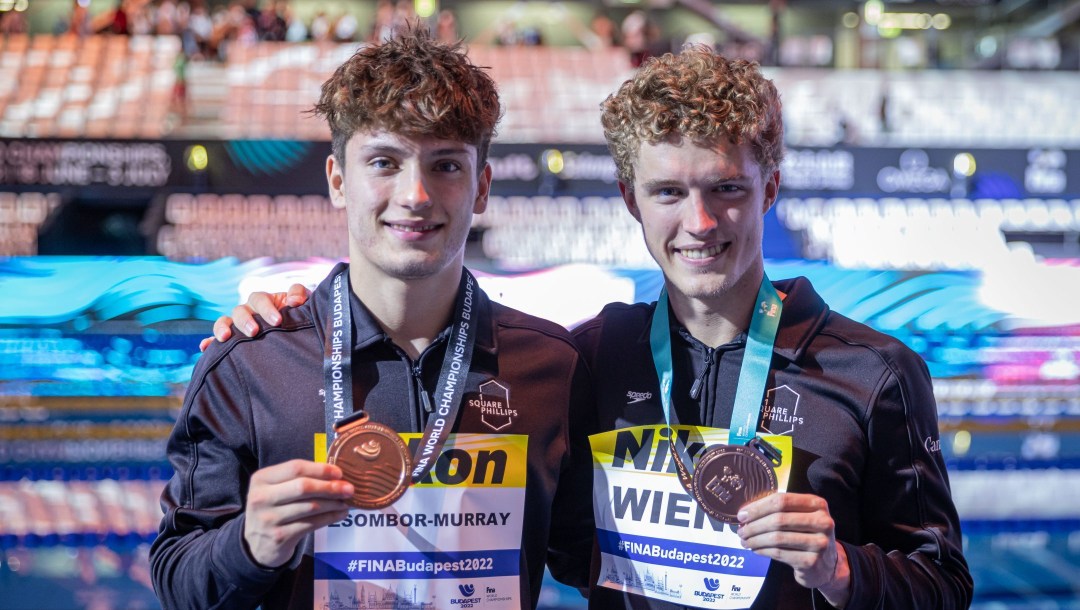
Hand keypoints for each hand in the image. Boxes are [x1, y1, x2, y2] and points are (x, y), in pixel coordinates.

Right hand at [198, 284, 310, 350]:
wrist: (296, 332)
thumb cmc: (298, 315)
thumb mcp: (303, 303)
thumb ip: (300, 295)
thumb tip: (294, 301)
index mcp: (264, 301)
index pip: (259, 299)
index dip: (266, 308)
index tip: (277, 320)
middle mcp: (248, 311)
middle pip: (240, 310)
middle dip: (246, 320)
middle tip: (254, 332)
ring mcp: (239, 325)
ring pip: (225, 321)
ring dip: (223, 328)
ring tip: (225, 338)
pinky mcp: (233, 340)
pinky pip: (216, 339)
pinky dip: (209, 342)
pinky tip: (204, 348)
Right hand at [242, 459, 353, 567]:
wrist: (256, 545)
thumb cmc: (273, 510)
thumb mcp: (276, 490)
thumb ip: (298, 480)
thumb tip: (336, 475)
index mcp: (261, 479)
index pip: (295, 468)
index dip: (320, 469)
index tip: (339, 473)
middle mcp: (261, 497)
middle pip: (303, 487)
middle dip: (330, 487)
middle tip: (349, 489)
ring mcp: (269, 519)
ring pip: (310, 507)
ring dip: (333, 503)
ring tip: (346, 502)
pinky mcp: (279, 536)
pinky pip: (312, 524)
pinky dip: (330, 518)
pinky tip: (340, 514)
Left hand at [737, 492, 850, 607]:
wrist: (826, 565)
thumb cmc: (807, 535)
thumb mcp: (800, 517)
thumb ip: (779, 510)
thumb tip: (745, 512)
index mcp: (817, 504)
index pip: (782, 500)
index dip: (758, 507)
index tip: (742, 514)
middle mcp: (823, 521)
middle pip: (778, 519)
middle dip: (754, 525)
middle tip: (740, 530)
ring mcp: (819, 543)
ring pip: (777, 538)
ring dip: (755, 539)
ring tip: (745, 541)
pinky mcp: (812, 562)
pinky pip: (780, 553)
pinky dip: (763, 551)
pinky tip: (755, 550)